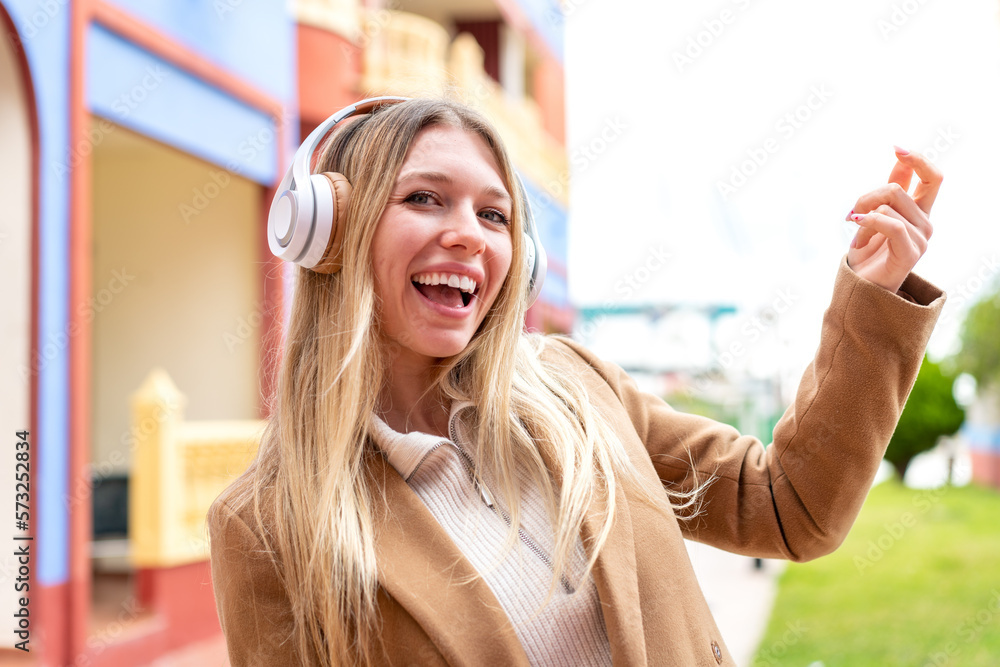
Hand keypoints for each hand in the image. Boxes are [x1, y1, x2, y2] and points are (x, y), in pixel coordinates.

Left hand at [845, 147, 941, 292]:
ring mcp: (921, 238)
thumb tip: (899, 158)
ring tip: (855, 236)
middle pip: (898, 188)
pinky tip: (855, 234)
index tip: (896, 149)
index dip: (918, 160)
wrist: (861, 287)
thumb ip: (889, 190)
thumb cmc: (866, 253)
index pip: (932, 178)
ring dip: (861, 217)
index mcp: (918, 212)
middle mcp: (924, 222)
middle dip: (867, 196)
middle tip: (851, 214)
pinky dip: (868, 224)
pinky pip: (889, 223)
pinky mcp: (912, 252)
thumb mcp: (875, 215)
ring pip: (887, 205)